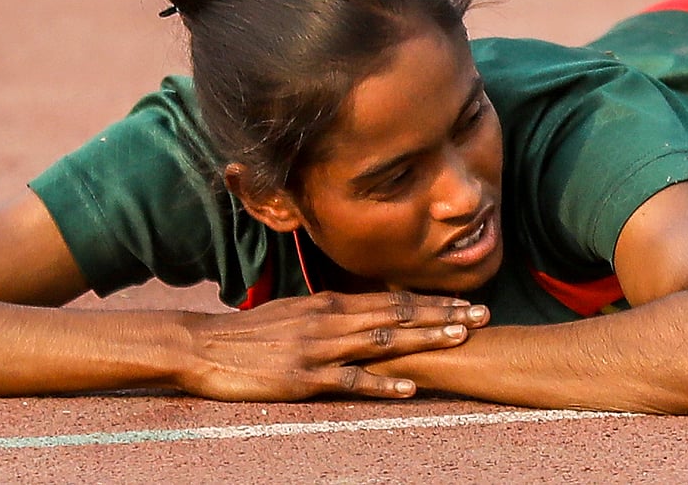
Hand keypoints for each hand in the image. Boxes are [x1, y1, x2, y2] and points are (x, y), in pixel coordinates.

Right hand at [177, 291, 488, 401]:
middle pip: (398, 315)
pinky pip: (351, 379)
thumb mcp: (294, 313)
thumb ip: (329, 315)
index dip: (432, 302)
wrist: (204, 346)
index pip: (391, 300)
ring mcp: (319, 347)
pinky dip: (382, 382)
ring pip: (383, 340)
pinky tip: (409, 386)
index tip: (465, 302)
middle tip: (482, 315)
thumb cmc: (249, 334)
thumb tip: (360, 316)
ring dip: (424, 339)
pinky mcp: (305, 376)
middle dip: (443, 314)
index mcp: (329, 304)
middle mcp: (330, 319)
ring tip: (460, 338)